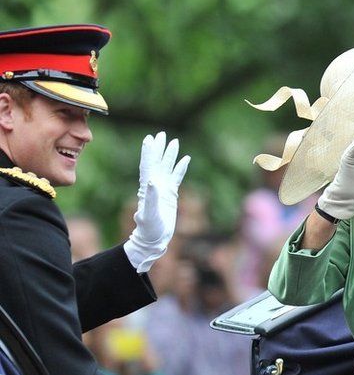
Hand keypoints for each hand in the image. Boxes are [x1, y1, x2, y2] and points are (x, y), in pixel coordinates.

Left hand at [123, 133, 190, 273]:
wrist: (153, 239)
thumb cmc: (149, 229)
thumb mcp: (149, 214)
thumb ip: (150, 198)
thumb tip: (152, 181)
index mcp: (147, 187)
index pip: (148, 165)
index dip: (149, 152)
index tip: (150, 138)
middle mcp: (154, 185)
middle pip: (157, 162)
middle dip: (159, 148)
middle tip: (162, 134)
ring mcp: (163, 189)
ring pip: (167, 167)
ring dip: (170, 155)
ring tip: (175, 142)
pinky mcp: (171, 194)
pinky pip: (177, 177)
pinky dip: (181, 168)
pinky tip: (186, 159)